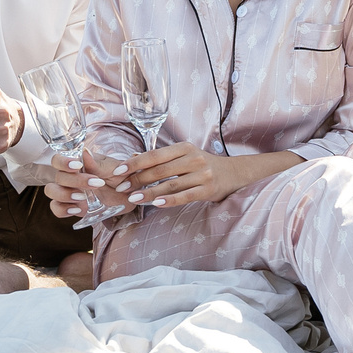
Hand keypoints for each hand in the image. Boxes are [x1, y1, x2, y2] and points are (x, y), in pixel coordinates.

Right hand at [42, 153, 125, 218]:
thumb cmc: (121, 177)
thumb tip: (84, 152)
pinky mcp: (70, 206)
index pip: (58, 159)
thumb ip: (98, 164)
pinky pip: (56, 208)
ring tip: (83, 198)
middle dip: (75, 181)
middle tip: (96, 184)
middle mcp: (70, 176)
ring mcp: (68, 191)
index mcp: (78, 163)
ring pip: (52, 191)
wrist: (129, 196)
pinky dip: (63, 210)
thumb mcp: (115, 169)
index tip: (77, 166)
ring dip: (64, 194)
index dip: (63, 162)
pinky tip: (78, 209)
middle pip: (58, 176)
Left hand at [106, 142, 285, 209]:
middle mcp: (193, 158)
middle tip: (121, 188)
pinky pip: (185, 196)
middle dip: (137, 179)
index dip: (134, 163)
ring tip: (133, 198)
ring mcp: (202, 174)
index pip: (154, 155)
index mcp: (184, 147)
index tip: (118, 171)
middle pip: (159, 170)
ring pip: (170, 184)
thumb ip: (160, 158)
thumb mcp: (183, 156)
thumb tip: (132, 158)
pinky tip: (156, 204)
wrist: (234, 173)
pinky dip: (170, 200)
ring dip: (149, 192)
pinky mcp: (208, 189)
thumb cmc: (203, 165)